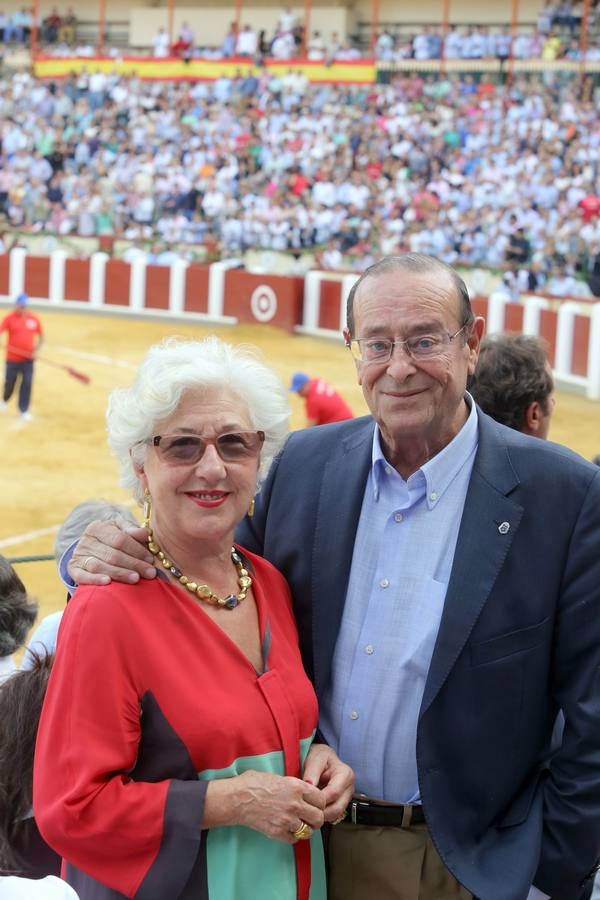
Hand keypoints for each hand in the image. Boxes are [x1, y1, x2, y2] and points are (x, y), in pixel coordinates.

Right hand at [68, 518, 156, 585]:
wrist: (92, 549)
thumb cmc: (112, 539)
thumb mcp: (121, 530)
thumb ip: (133, 530)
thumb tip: (144, 533)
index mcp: (97, 527)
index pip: (119, 539)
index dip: (136, 550)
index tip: (150, 559)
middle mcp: (86, 541)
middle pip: (112, 554)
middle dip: (133, 564)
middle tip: (149, 573)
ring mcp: (78, 555)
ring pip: (99, 566)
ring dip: (119, 573)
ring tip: (136, 579)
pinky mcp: (73, 569)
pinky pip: (82, 576)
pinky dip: (95, 579)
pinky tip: (108, 582)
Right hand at [205, 771, 325, 842]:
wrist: (237, 798)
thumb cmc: (253, 783)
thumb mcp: (278, 777)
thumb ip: (294, 785)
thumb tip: (303, 791)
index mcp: (296, 787)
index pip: (321, 798)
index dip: (319, 802)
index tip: (315, 804)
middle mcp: (295, 804)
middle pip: (319, 817)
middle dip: (316, 817)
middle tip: (311, 817)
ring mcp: (287, 820)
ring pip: (309, 831)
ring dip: (306, 828)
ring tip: (300, 824)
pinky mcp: (278, 832)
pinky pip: (294, 839)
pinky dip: (293, 836)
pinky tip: (288, 830)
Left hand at [302, 743, 353, 823]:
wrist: (322, 758)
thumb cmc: (319, 757)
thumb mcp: (315, 759)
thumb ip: (312, 772)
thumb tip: (308, 786)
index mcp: (345, 774)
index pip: (333, 793)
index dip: (319, 799)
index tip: (305, 800)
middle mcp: (349, 788)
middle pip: (336, 808)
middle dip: (320, 811)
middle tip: (304, 809)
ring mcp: (346, 798)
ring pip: (335, 815)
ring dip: (320, 815)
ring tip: (307, 809)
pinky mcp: (341, 804)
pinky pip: (333, 816)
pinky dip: (322, 816)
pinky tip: (312, 809)